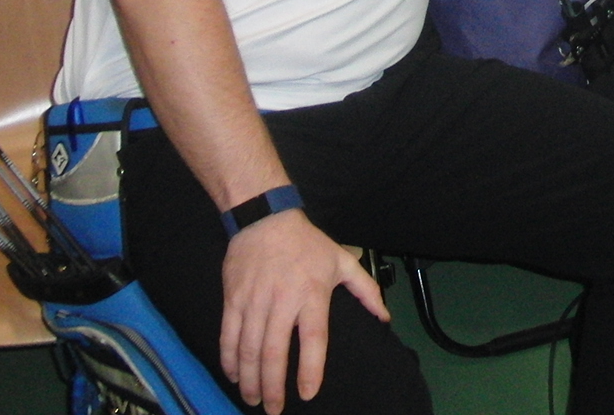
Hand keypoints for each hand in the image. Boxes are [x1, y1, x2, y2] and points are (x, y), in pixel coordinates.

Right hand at [219, 209, 389, 413]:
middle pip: (274, 352)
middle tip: (274, 410)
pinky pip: (228, 335)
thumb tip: (385, 317)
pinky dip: (229, 359)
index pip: (313, 339)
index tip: (308, 394)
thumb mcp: (342, 260)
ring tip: (253, 399)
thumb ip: (365, 289)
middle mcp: (282, 300)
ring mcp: (254, 300)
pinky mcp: (233, 298)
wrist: (264, 218)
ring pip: (248, 348)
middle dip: (273, 386)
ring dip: (250, 379)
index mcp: (312, 294)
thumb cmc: (307, 243)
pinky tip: (234, 375)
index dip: (310, 369)